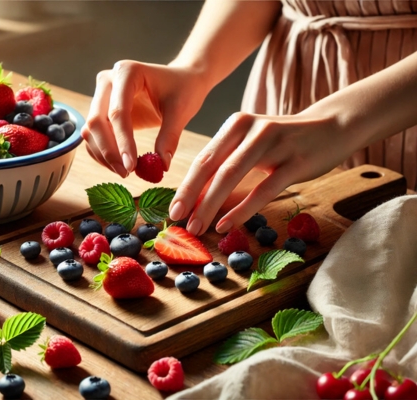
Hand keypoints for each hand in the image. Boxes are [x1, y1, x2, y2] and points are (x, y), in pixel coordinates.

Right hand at [82, 60, 208, 176]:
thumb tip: (161, 166)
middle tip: (126, 173)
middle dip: (109, 151)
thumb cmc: (183, 89)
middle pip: (97, 121)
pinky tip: (119, 165)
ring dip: (103, 154)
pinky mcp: (101, 110)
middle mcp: (108, 81)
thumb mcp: (181, 111)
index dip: (123, 142)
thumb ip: (169, 137)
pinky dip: (102, 153)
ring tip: (125, 171)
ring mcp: (101, 95)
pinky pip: (93, 135)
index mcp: (127, 72)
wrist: (181, 80)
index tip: (132, 166)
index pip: (118, 112)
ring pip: (91, 130)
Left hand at [169, 110, 351, 234]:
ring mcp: (273, 143)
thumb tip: (197, 201)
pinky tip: (227, 224)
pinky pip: (263, 189)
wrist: (333, 127)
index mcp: (236, 124)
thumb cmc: (284, 142)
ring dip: (211, 205)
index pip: (204, 158)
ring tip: (197, 227)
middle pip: (213, 166)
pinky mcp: (295, 161)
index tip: (172, 210)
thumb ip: (227, 166)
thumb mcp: (253, 147)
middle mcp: (251, 128)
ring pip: (232, 176)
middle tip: (177, 221)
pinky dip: (242, 209)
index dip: (186, 186)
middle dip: (192, 196)